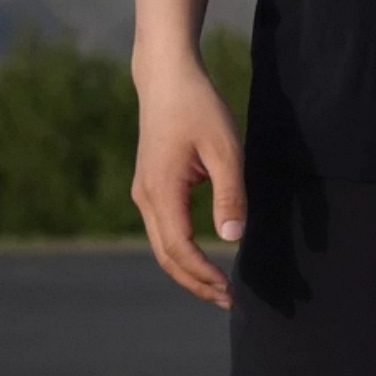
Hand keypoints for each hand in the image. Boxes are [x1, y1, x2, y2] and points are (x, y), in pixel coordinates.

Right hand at [131, 57, 246, 308]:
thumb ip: (229, 193)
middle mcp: (145, 197)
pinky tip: (202, 256)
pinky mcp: (149, 184)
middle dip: (195, 283)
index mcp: (161, 191)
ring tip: (217, 286)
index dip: (204, 274)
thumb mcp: (224, 148)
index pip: (181, 249)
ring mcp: (144, 192)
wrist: (166, 76)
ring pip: (162, 245)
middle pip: (166, 257)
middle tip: (227, 300)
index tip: (229, 290)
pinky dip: (181, 250)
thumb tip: (232, 237)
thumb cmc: (198, 107)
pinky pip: (163, 229)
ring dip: (188, 270)